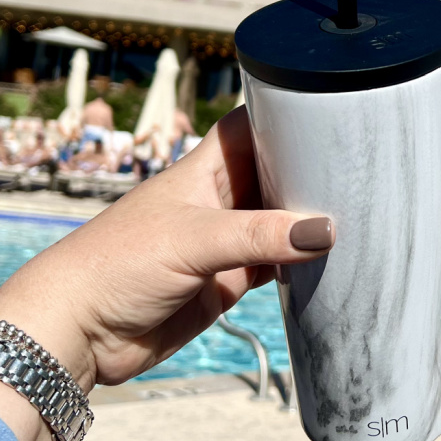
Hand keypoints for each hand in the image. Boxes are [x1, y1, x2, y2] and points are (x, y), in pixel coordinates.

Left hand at [0, 106, 332, 440]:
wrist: (78, 332)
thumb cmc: (116, 264)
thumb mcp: (192, 240)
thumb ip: (258, 234)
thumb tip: (324, 231)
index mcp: (202, 171)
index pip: (250, 126)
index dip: (284, 114)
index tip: (330, 107)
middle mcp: (216, 201)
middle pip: (273, 174)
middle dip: (310, 170)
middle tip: (362, 167)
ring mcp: (222, 243)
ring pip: (278, 222)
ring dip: (308, 220)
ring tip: (362, 211)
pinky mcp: (226, 283)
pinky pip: (274, 265)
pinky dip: (300, 263)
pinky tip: (330, 259)